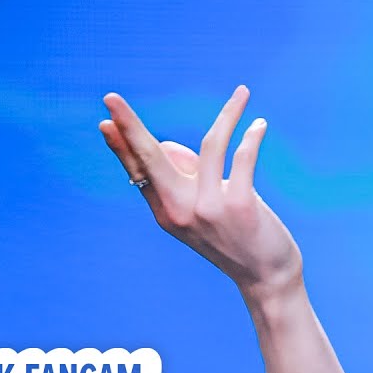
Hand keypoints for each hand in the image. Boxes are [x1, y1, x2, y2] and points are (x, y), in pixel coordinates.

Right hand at [99, 86, 302, 301]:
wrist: (266, 279)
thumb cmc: (237, 240)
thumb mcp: (204, 212)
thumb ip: (186, 181)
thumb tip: (166, 145)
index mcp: (166, 212)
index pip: (138, 170)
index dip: (122, 144)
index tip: (106, 121)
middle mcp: (181, 210)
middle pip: (152, 157)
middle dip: (130, 126)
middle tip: (111, 97)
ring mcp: (209, 208)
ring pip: (210, 146)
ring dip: (229, 115)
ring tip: (243, 93)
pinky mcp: (239, 206)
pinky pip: (242, 158)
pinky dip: (252, 137)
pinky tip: (260, 124)